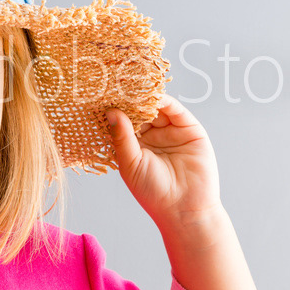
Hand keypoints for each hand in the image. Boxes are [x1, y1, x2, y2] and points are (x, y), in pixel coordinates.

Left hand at [105, 94, 226, 239]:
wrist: (185, 209)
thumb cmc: (153, 192)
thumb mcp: (130, 163)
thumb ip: (122, 137)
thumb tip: (111, 111)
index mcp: (134, 145)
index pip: (122, 120)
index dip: (113, 108)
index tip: (99, 93)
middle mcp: (152, 135)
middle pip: (139, 109)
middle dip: (128, 97)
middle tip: (114, 81)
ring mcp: (171, 131)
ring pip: (156, 107)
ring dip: (145, 95)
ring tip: (132, 83)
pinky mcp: (189, 129)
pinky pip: (175, 110)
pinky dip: (164, 100)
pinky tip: (153, 94)